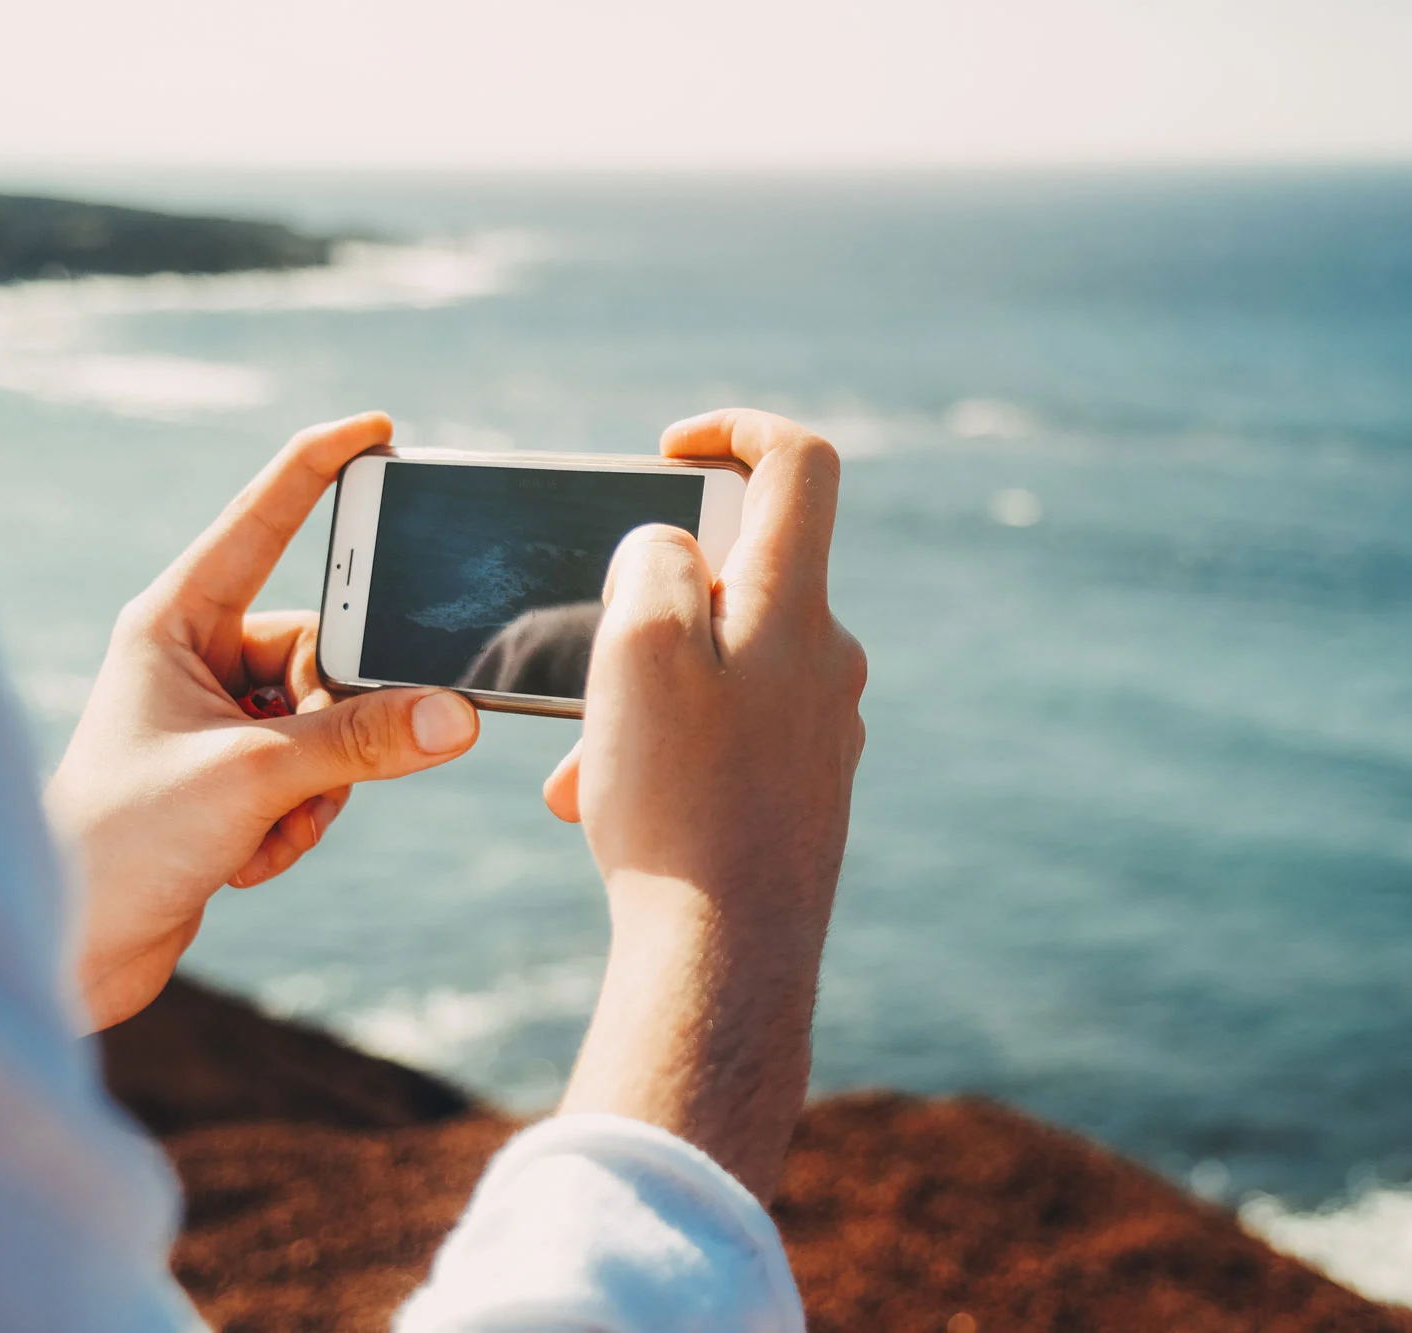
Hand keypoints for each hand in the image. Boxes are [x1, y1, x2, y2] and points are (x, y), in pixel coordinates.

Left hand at [48, 414, 480, 1030]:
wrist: (73, 950)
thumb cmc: (123, 842)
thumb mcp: (255, 778)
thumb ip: (363, 741)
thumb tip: (457, 716)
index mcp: (175, 621)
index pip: (262, 522)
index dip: (321, 469)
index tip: (380, 430)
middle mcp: (197, 658)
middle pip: (328, 648)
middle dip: (337, 719)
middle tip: (306, 769)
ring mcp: (219, 719)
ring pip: (332, 721)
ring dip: (319, 786)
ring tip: (258, 829)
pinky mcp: (235, 775)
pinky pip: (318, 774)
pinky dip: (300, 820)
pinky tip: (245, 859)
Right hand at [544, 409, 866, 1202]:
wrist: (726, 960)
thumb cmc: (678, 800)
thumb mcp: (638, 646)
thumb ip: (656, 560)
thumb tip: (674, 547)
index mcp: (797, 607)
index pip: (799, 463)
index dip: (734, 429)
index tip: (669, 449)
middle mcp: (828, 658)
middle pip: (741, 573)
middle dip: (648, 601)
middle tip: (589, 656)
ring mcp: (823, 726)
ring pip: (718, 666)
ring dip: (640, 692)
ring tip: (583, 764)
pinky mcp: (805, 785)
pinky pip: (727, 733)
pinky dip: (664, 746)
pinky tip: (607, 805)